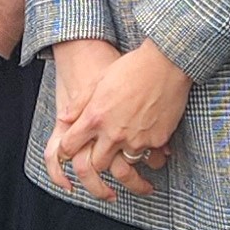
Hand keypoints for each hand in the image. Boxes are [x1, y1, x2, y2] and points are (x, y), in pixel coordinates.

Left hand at [48, 40, 186, 200]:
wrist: (166, 64)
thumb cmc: (130, 68)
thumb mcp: (98, 82)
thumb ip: (79, 104)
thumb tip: (63, 119)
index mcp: (94, 118)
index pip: (69, 146)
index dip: (66, 150)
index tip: (71, 149)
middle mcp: (113, 134)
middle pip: (95, 164)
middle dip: (96, 162)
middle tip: (101, 157)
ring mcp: (135, 140)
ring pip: (124, 166)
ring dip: (124, 161)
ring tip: (129, 154)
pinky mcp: (156, 141)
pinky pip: (150, 158)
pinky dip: (148, 153)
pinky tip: (150, 144)